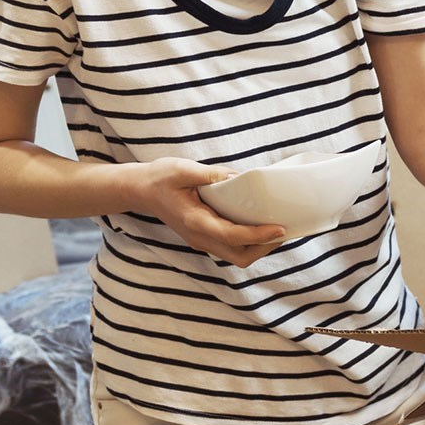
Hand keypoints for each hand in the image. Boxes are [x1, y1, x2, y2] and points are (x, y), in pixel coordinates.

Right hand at [128, 158, 287, 269]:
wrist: (140, 191)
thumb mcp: (182, 169)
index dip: (259, 235)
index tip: (280, 227)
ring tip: (276, 227)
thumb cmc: (160, 178)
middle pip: (239, 256)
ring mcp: (201, 241)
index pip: (233, 236)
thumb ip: (209, 174)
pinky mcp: (204, 238)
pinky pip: (231, 248)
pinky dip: (248, 241)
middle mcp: (200, 238)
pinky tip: (258, 223)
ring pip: (236, 256)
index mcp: (196, 222)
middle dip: (264, 247)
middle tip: (283, 228)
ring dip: (258, 247)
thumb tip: (237, 177)